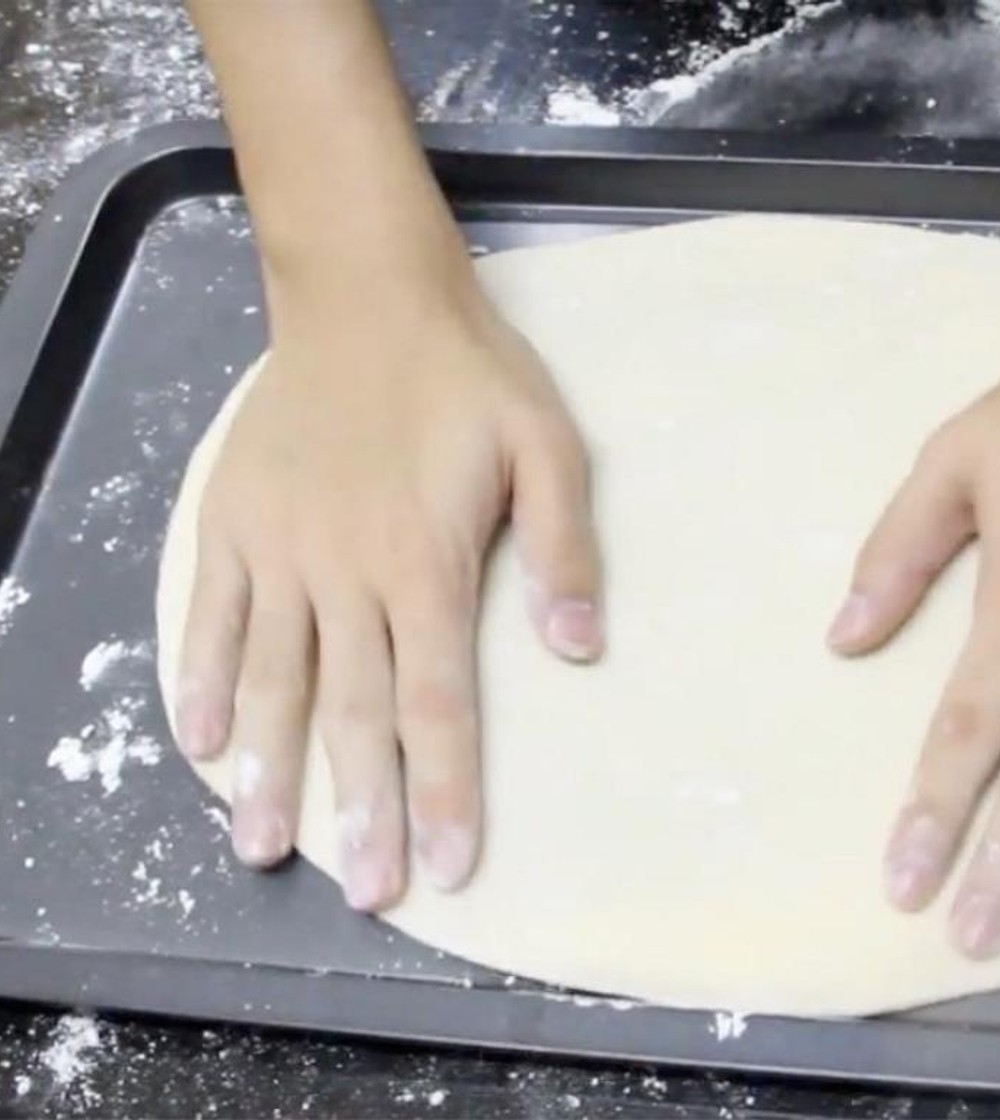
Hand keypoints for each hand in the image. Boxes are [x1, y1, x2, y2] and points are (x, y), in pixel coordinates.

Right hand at [173, 262, 601, 910]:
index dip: (444, 790)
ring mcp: (279, 548)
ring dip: (271, 769)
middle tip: (364, 893)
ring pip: (273, 679)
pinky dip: (202, 679)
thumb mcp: (548, 444)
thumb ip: (563, 548)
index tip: (446, 867)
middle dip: (361, 808)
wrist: (368, 293)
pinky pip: (212, 614)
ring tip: (264, 847)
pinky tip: (201, 739)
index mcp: (426, 562)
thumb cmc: (469, 372)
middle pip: (354, 711)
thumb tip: (579, 650)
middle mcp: (346, 571)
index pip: (438, 702)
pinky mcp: (234, 521)